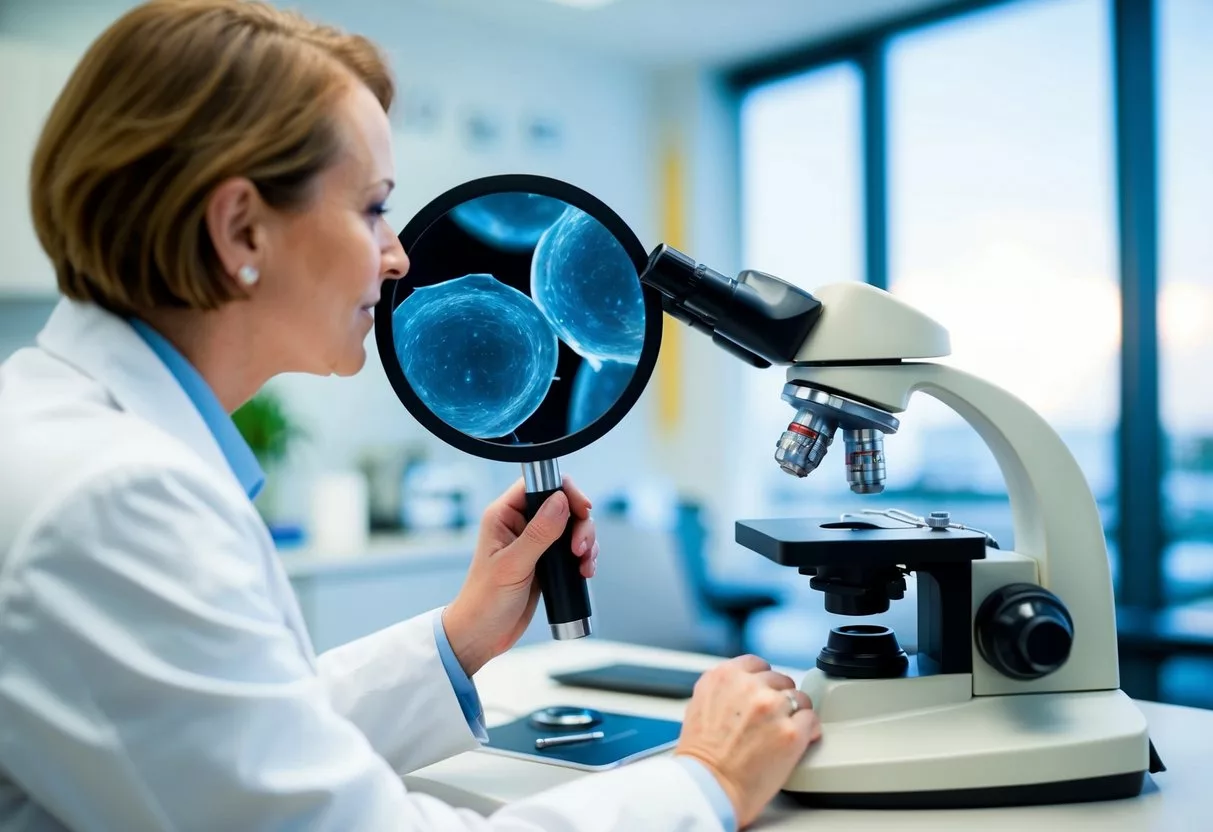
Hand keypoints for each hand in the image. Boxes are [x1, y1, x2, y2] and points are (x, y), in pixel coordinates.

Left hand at [442, 476, 596, 675]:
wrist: (482, 635)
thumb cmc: (484, 601)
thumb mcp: (513, 566)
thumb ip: (538, 533)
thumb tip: (561, 501)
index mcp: (504, 515)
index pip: (539, 485)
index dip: (565, 491)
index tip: (582, 509)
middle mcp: (520, 524)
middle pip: (563, 504)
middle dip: (580, 524)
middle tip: (580, 548)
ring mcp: (534, 542)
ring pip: (572, 526)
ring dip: (586, 541)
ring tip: (584, 564)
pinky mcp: (545, 560)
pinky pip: (572, 547)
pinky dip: (584, 556)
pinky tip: (584, 571)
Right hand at [674, 654, 820, 828]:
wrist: (708, 788)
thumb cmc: (701, 757)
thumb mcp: (700, 705)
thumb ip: (725, 690)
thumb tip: (745, 688)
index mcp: (724, 676)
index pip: (758, 664)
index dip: (763, 682)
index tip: (765, 694)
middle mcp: (749, 686)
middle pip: (781, 680)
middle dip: (778, 699)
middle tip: (771, 721)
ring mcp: (772, 707)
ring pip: (800, 698)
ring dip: (795, 713)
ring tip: (783, 733)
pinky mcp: (791, 732)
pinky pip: (811, 721)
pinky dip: (807, 732)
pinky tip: (797, 742)